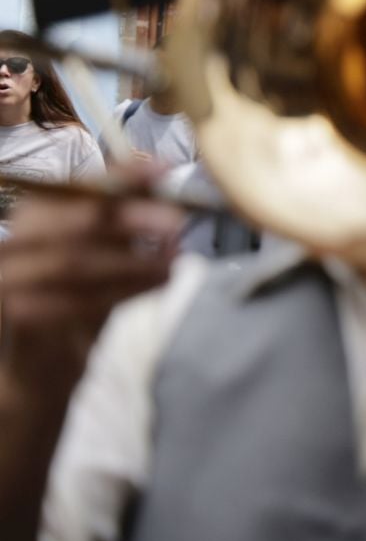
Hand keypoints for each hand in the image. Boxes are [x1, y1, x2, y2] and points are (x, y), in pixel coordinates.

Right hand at [0, 166, 180, 387]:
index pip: (74, 188)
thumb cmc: (74, 305)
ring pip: (76, 261)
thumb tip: (167, 192)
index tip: (162, 167)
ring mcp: (10, 281)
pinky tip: (158, 283)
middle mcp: (14, 245)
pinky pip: (76, 300)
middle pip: (72, 222)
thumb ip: (126, 224)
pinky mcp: (21, 317)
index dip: (119, 176)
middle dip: (127, 217)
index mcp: (32, 221)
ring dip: (134, 261)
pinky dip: (124, 290)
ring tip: (173, 262)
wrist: (36, 373)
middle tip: (175, 220)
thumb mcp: (103, 258)